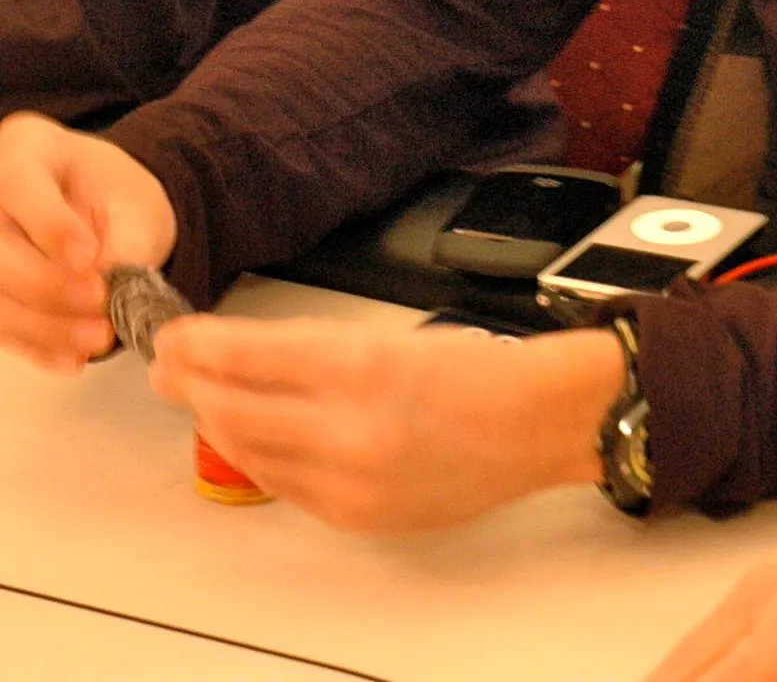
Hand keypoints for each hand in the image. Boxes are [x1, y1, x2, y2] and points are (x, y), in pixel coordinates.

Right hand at [0, 112, 176, 371]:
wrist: (105, 212)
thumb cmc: (117, 198)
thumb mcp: (134, 203)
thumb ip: (123, 239)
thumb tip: (107, 285)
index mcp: (25, 147)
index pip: (19, 183)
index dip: (49, 226)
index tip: (90, 259)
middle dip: (46, 285)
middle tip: (100, 307)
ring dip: (42, 326)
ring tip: (97, 340)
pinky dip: (35, 346)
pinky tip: (71, 359)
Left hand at [149, 315, 622, 532]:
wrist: (531, 424)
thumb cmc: (474, 371)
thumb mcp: (389, 336)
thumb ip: (312, 349)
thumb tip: (239, 354)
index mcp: (363, 367)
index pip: (252, 356)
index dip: (202, 347)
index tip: (173, 337)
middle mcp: (350, 429)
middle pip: (239, 409)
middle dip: (194, 386)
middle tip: (169, 367)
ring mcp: (351, 481)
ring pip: (253, 453)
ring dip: (218, 423)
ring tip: (199, 399)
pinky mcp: (356, 515)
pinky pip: (285, 485)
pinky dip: (257, 458)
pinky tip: (246, 437)